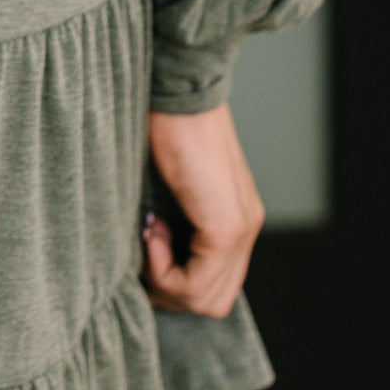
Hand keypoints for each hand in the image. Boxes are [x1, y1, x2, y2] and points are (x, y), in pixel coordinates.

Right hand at [142, 104, 264, 318]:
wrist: (175, 86)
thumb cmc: (161, 124)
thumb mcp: (166, 186)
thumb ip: (169, 221)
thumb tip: (145, 255)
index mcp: (234, 217)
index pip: (213, 285)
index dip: (174, 281)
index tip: (146, 246)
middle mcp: (245, 227)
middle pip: (213, 303)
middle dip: (169, 291)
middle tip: (144, 250)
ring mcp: (240, 228)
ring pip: (207, 301)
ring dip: (166, 282)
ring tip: (148, 234)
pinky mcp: (226, 226)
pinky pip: (195, 283)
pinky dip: (164, 269)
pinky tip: (150, 228)